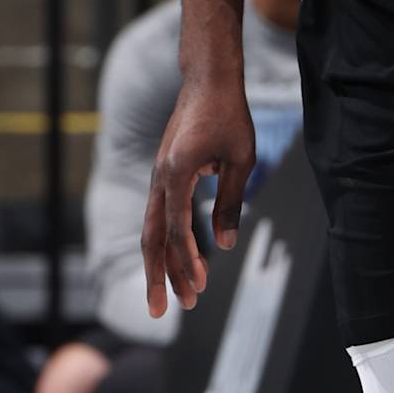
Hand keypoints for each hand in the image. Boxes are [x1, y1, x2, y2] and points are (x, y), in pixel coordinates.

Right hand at [141, 77, 256, 317]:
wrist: (208, 80)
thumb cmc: (229, 115)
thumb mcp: (241, 160)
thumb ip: (230, 203)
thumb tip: (224, 246)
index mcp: (176, 172)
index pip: (177, 227)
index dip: (187, 259)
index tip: (199, 286)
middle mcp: (160, 177)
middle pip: (152, 237)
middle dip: (159, 276)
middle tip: (165, 312)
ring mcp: (158, 176)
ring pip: (153, 230)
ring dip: (164, 264)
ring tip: (179, 296)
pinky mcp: (164, 174)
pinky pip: (161, 216)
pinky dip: (169, 242)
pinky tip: (183, 261)